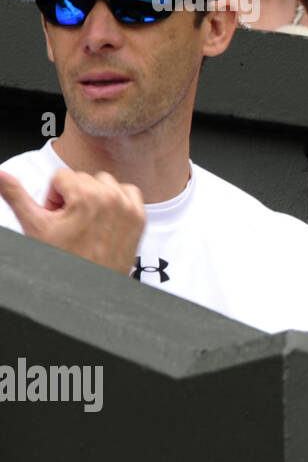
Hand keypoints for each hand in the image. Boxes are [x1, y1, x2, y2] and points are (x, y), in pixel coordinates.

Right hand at [0, 168, 145, 274]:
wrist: (90, 287)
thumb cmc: (64, 259)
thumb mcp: (35, 226)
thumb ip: (16, 195)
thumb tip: (0, 174)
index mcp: (86, 196)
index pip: (62, 176)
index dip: (54, 197)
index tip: (57, 215)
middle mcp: (110, 199)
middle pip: (84, 178)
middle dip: (73, 196)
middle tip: (69, 221)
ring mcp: (128, 208)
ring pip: (106, 183)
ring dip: (95, 196)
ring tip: (86, 221)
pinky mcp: (140, 218)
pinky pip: (129, 192)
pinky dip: (117, 201)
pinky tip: (105, 219)